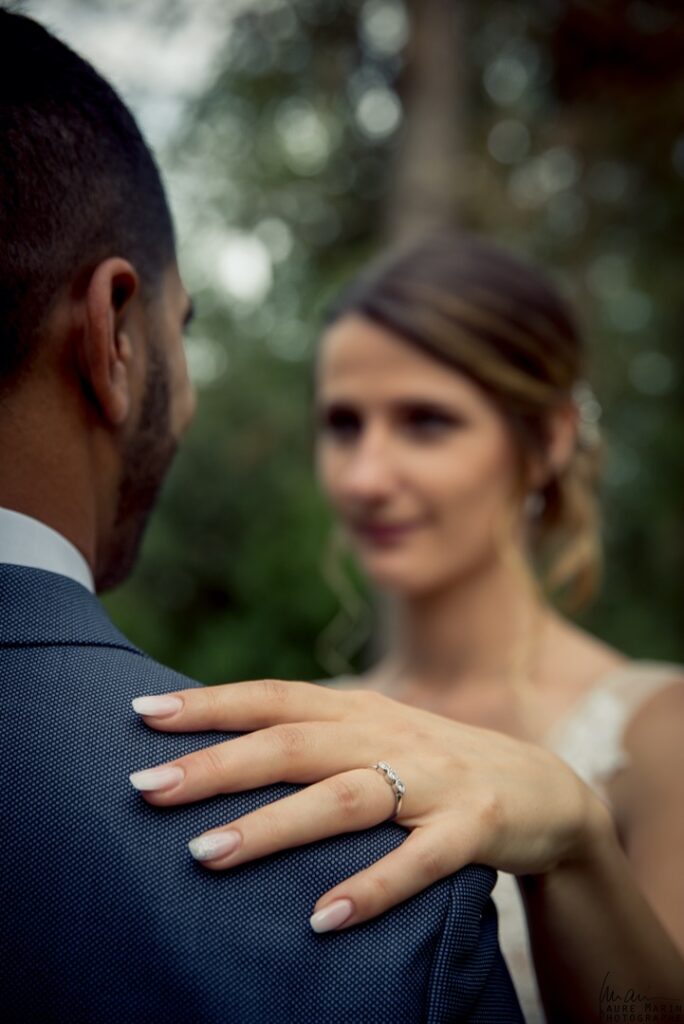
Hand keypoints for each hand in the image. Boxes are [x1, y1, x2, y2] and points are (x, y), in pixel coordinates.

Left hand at [129, 680, 610, 930]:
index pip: (276, 697)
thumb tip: (222, 753)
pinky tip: (323, 918)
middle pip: (293, 744)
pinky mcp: (475, 826)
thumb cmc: (436, 766)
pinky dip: (373, 886)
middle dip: (217, 766)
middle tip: (147, 790)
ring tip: (207, 855)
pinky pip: (421, 860)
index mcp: (360, 711)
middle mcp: (390, 735)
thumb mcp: (376, 737)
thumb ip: (314, 738)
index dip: (211, 704)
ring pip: (344, 798)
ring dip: (274, 826)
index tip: (141, 715)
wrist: (546, 789)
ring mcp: (434, 779)